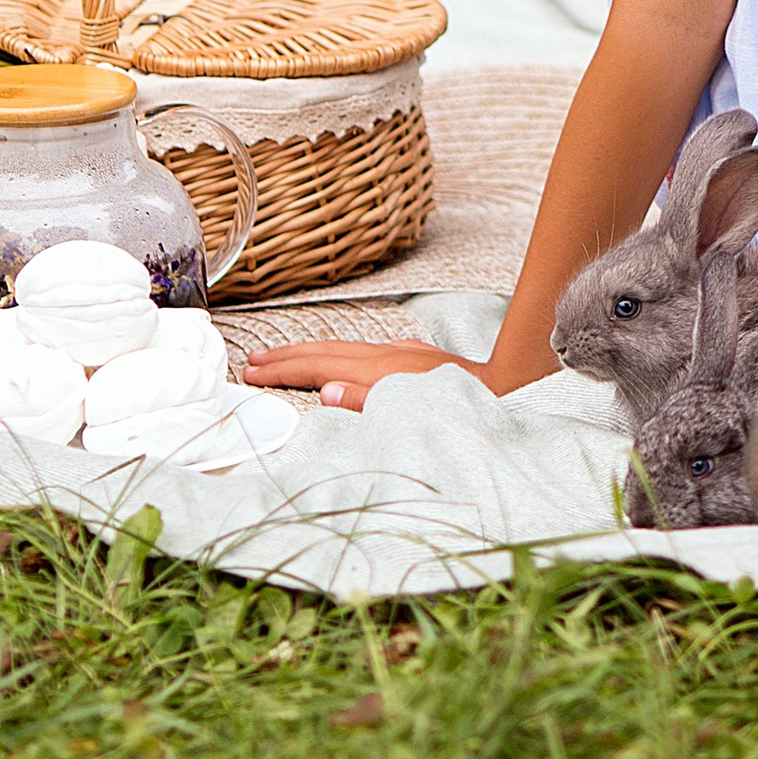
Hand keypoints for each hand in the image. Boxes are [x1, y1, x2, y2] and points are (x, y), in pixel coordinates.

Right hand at [242, 336, 469, 409]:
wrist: (505, 385)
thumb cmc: (459, 406)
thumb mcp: (412, 410)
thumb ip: (365, 401)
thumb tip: (324, 392)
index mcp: (378, 370)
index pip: (318, 367)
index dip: (283, 369)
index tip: (252, 372)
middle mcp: (385, 354)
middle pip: (324, 351)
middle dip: (286, 355)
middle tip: (251, 359)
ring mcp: (399, 352)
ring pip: (342, 348)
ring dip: (307, 351)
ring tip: (280, 356)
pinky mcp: (412, 357)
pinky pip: (360, 351)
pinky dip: (334, 354)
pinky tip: (336, 359)